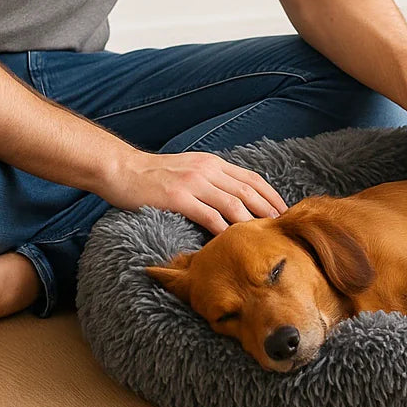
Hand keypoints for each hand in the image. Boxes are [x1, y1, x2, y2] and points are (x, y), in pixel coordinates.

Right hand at [104, 147, 288, 235]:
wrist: (122, 170)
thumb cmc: (154, 174)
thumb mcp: (189, 168)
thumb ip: (211, 179)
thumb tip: (234, 198)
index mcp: (212, 163)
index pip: (251, 178)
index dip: (271, 195)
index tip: (284, 211)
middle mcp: (207, 170)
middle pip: (248, 191)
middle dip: (268, 210)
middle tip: (282, 228)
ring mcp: (193, 184)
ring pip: (233, 204)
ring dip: (251, 222)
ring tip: (264, 238)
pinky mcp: (178, 199)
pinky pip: (208, 216)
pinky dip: (224, 230)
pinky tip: (233, 243)